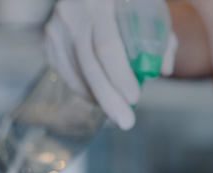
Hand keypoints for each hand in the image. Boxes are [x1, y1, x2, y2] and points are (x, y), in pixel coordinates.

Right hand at [45, 0, 177, 129]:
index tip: (134, 98)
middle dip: (109, 98)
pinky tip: (99, 97)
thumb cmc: (127, 3)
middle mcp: (74, 13)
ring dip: (97, 97)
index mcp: (100, 3)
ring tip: (117, 112)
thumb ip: (160, 38)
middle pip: (89, 64)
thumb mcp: (150, 10)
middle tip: (126, 121)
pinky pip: (65, 71)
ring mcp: (57, 26)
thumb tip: (162, 69)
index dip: (119, 76)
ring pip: (75, 72)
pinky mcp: (49, 38)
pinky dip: (83, 89)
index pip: (107, 46)